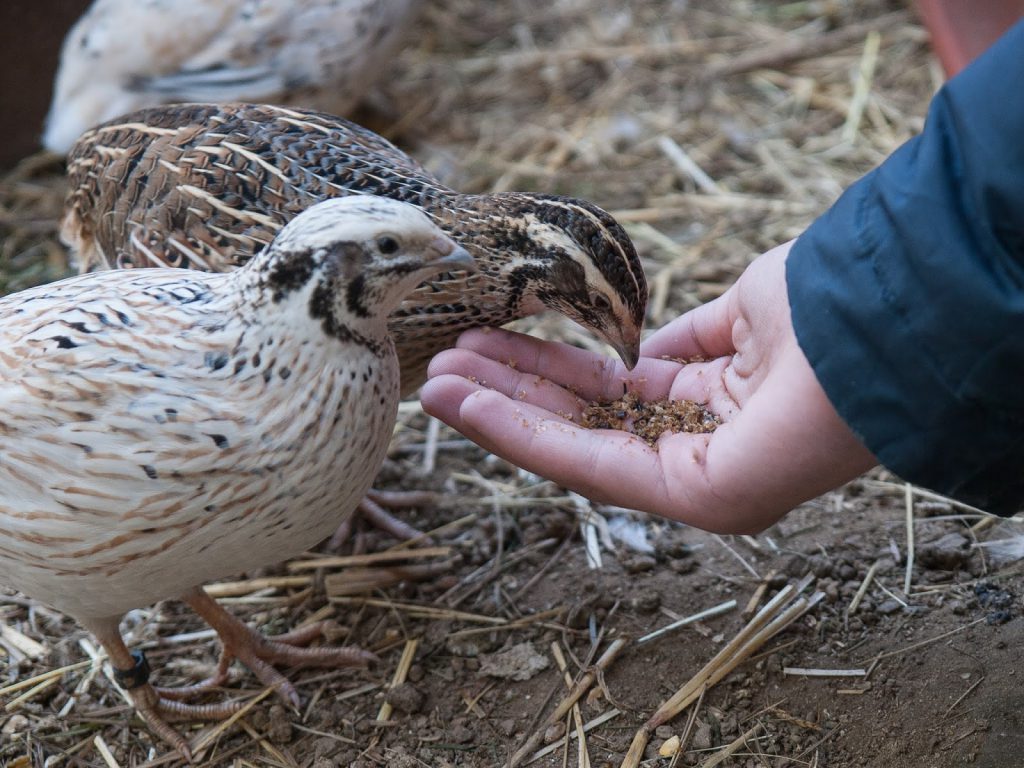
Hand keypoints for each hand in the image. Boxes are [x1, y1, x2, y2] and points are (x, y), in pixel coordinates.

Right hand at [421, 241, 877, 532]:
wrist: (879, 322)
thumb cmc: (822, 309)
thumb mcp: (737, 314)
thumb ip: (685, 340)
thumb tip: (644, 347)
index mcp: (706, 406)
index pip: (606, 396)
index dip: (542, 373)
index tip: (484, 348)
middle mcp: (693, 449)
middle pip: (579, 424)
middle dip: (507, 394)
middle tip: (440, 369)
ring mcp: (690, 481)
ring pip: (573, 448)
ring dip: (498, 416)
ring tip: (433, 386)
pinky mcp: (689, 496)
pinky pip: (590, 464)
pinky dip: (523, 435)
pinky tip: (467, 407)